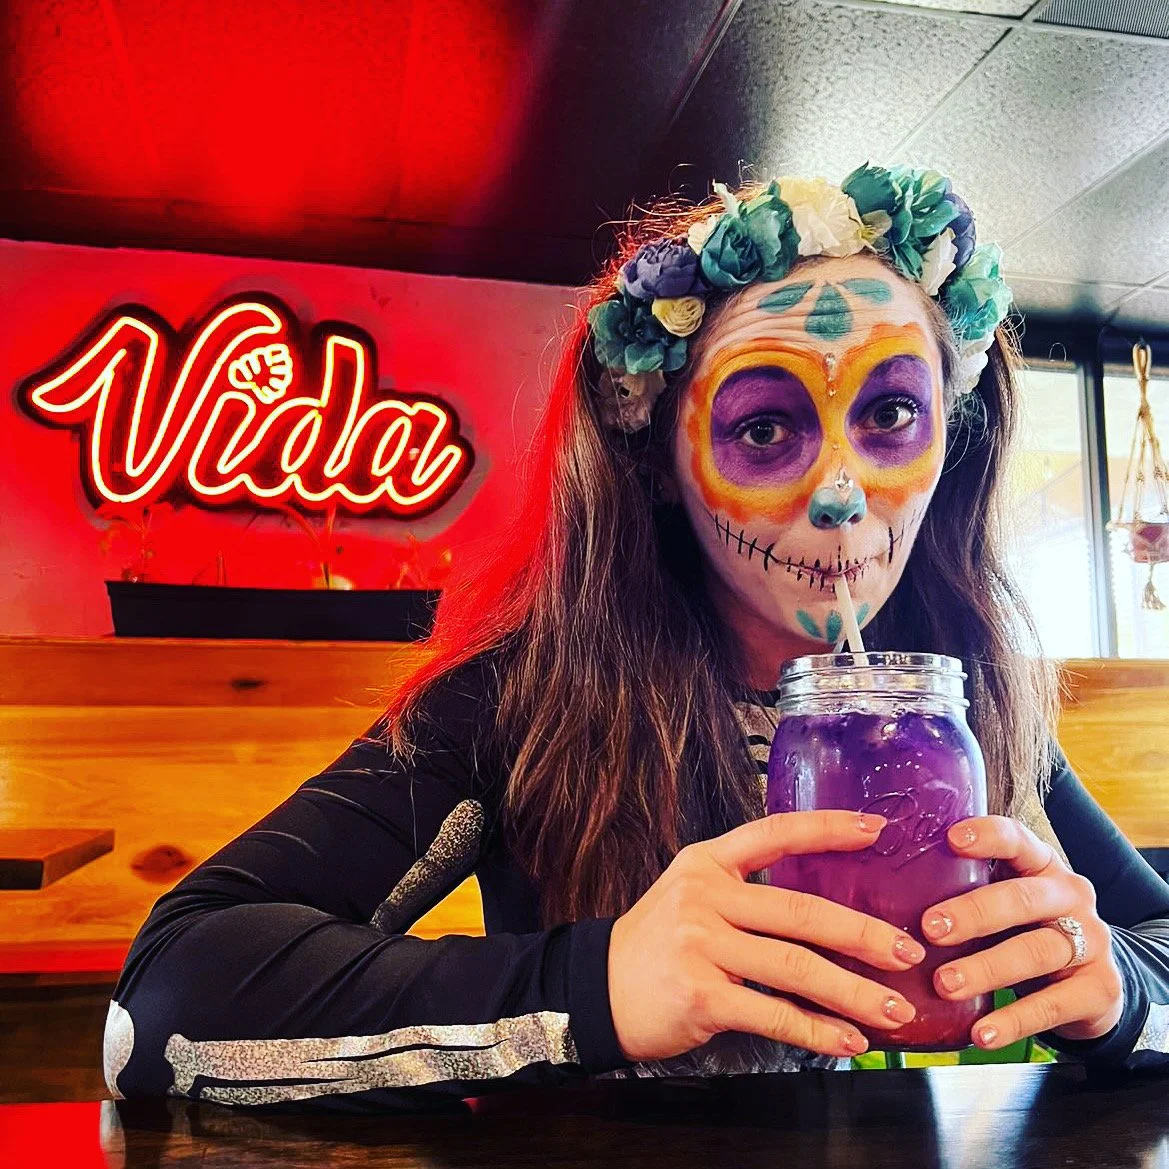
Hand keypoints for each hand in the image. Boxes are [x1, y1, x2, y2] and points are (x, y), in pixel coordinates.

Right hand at [607, 810, 926, 1062]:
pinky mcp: (700, 994)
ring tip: (893, 1008)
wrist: (599, 990)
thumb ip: (746, 892)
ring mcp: (700, 945)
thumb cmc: (658, 944)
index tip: (876, 831)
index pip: (774, 833)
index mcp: (707, 861)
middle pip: (800, 911)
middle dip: (863, 934)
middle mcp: (704, 896)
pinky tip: (848, 1040)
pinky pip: (773, 1014)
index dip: (828, 829)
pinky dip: (817, 1031)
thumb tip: (827, 911)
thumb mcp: (693, 896)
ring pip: (795, 967)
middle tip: (907, 951)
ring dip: (852, 991)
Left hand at [922, 815, 1123, 1049]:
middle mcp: (1069, 895)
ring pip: (1036, 951)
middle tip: (929, 928)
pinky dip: (1014, 1021)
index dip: (988, 836)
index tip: (951, 840)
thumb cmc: (1023, 929)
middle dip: (974, 913)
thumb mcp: (1002, 899)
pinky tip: (981, 1033)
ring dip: (986, 969)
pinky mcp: (1100, 989)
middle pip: (1023, 898)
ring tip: (943, 984)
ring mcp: (1091, 941)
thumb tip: (880, 888)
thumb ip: (962, 886)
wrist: (1092, 983)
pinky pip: (1054, 1005)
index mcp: (1042, 864)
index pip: (1018, 840)